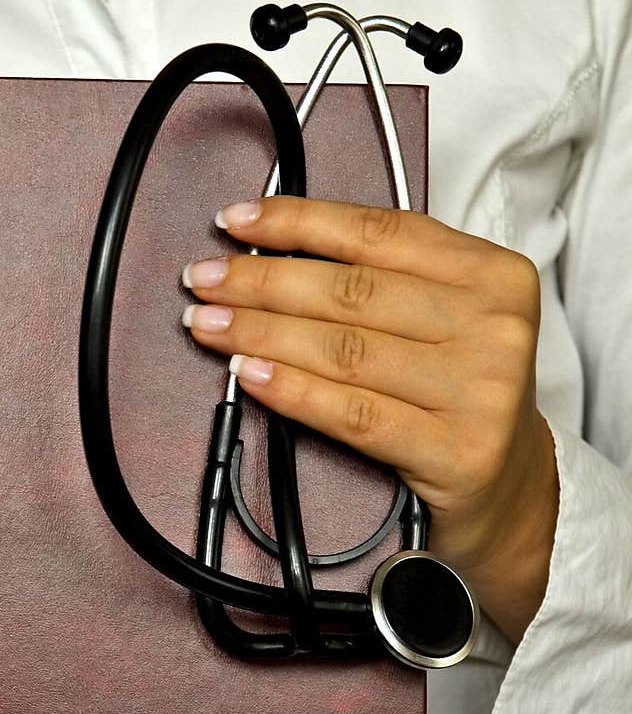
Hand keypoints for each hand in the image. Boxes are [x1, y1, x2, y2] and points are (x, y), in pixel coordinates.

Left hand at [181, 197, 559, 644]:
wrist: (510, 492)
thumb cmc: (459, 397)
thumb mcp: (446, 320)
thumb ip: (385, 279)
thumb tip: (270, 250)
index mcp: (494, 276)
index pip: (379, 234)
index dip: (298, 222)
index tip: (237, 222)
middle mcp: (495, 327)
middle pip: (353, 292)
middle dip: (262, 281)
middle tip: (203, 279)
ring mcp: (481, 392)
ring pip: (345, 350)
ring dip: (261, 333)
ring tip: (207, 325)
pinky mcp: (457, 453)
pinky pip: (353, 413)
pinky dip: (292, 390)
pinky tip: (248, 375)